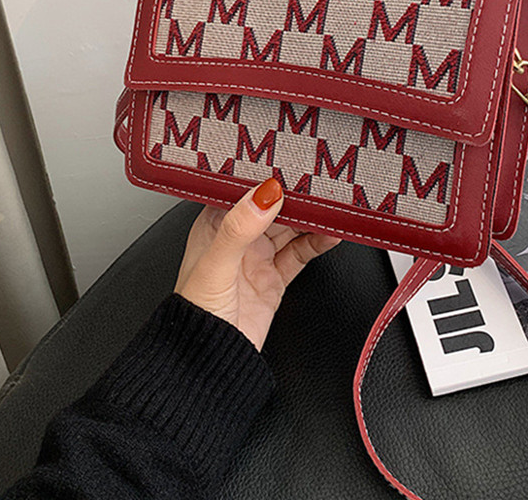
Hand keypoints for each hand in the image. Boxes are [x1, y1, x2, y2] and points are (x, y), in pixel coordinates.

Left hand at [174, 178, 340, 350]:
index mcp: (215, 224)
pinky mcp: (275, 278)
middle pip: (273, 207)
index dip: (266, 176)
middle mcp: (238, 238)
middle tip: (321, 183)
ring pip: (291, 227)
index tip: (289, 165)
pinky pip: (301, 252)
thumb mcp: (216, 264)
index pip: (245, 191)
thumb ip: (240, 227)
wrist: (209, 363)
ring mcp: (258, 257)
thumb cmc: (195, 315)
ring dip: (311, 217)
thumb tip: (264, 195)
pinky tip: (331, 234)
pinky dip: (318, 242)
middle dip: (296, 195)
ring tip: (332, 205)